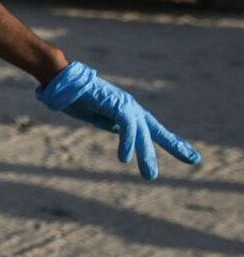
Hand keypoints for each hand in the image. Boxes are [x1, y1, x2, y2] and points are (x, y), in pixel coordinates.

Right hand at [35, 62, 200, 180]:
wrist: (61, 81)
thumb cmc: (76, 97)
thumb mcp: (98, 118)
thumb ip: (113, 125)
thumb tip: (125, 133)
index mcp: (129, 112)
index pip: (156, 130)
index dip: (174, 142)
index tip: (191, 155)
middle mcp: (132, 108)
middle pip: (157, 131)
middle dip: (175, 146)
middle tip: (195, 160)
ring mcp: (125, 105)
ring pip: (143, 133)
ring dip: (146, 155)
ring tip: (150, 176)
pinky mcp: (116, 104)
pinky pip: (126, 127)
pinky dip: (127, 143)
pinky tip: (124, 159)